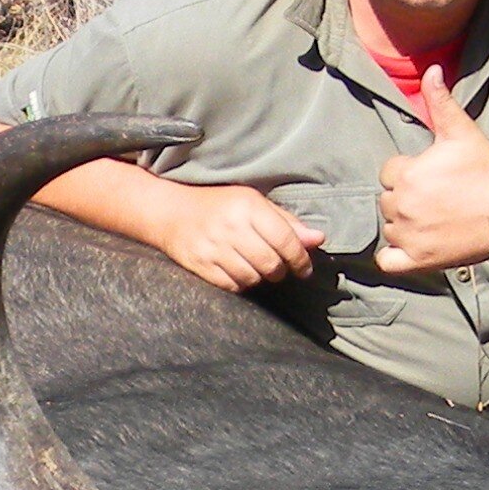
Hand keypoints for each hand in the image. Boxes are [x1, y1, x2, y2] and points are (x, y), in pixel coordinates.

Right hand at [156, 182, 323, 292]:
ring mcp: (213, 248)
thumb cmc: (218, 205)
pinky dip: (242, 284)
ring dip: (261, 278)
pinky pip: (233, 286)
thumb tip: (318, 239)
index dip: (300, 258)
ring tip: (258, 268)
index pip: (285, 240)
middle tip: (280, 268)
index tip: (304, 268)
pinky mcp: (200, 266)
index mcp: (247, 207)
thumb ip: (286, 222)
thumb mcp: (253, 203)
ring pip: (253, 278)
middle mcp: (230, 227)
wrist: (170, 212)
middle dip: (281, 271)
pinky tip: (240, 272)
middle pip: (271, 264)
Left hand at [376, 72, 488, 275]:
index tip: (434, 176)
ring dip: (405, 224)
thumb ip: (440, 101)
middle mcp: (401, 205)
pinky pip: (387, 260)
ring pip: (390, 227)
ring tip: (436, 218)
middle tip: (439, 198)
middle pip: (389, 200)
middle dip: (407, 198)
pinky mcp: (417, 260)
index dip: (410, 172)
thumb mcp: (461, 131)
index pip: (390, 172)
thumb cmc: (487, 169)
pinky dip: (394, 255)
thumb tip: (432, 70)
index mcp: (406, 174)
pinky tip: (412, 244)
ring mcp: (408, 235)